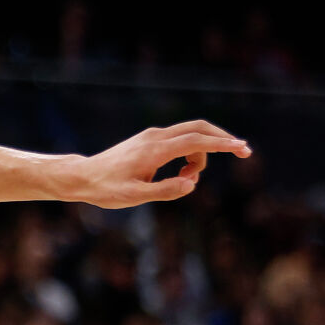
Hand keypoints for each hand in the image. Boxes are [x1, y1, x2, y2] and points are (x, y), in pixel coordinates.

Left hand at [67, 122, 249, 208]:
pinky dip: (190, 151)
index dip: (222, 144)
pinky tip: (181, 172)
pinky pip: (179, 139)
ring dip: (201, 153)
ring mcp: (152, 135)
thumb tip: (191, 184)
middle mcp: (156, 137)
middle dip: (222, 138)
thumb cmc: (105, 189)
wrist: (82, 177)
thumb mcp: (133, 197)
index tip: (243, 149)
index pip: (197, 140)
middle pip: (199, 127)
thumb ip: (164, 191)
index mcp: (155, 149)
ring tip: (188, 178)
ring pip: (191, 134)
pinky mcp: (149, 139)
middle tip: (242, 152)